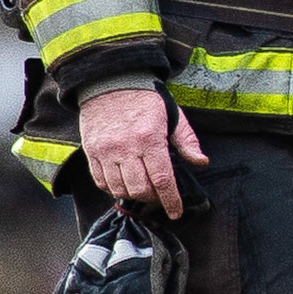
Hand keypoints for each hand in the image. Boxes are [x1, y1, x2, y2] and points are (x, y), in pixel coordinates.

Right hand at [79, 87, 206, 219]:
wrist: (110, 81)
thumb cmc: (146, 99)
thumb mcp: (173, 115)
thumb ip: (187, 141)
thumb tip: (201, 162)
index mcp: (149, 138)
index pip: (162, 179)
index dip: (171, 200)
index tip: (176, 212)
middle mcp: (125, 147)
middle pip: (140, 189)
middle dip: (154, 199)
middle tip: (161, 197)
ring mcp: (105, 151)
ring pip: (119, 189)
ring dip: (134, 195)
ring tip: (144, 190)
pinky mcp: (91, 152)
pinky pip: (100, 182)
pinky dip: (113, 189)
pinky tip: (124, 184)